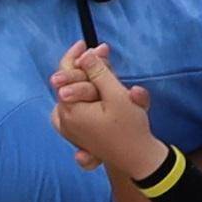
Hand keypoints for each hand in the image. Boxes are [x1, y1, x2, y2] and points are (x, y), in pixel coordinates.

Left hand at [49, 42, 167, 179]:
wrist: (137, 159)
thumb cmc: (129, 128)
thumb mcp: (116, 95)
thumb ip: (98, 73)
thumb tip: (84, 54)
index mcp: (69, 110)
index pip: (64, 75)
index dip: (74, 56)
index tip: (85, 43)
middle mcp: (64, 120)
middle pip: (66, 84)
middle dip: (83, 65)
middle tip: (101, 51)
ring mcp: (68, 129)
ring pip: (70, 95)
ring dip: (83, 80)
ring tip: (97, 66)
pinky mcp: (76, 135)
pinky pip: (72, 109)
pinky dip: (80, 97)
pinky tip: (93, 90)